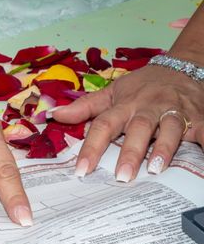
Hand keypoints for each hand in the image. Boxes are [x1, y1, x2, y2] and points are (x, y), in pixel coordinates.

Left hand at [53, 65, 203, 180]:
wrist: (183, 67)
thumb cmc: (143, 85)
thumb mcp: (112, 93)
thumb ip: (85, 107)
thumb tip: (55, 115)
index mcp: (125, 105)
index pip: (103, 125)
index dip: (91, 148)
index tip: (81, 170)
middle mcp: (149, 109)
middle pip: (139, 129)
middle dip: (130, 153)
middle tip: (121, 176)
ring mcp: (175, 113)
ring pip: (171, 129)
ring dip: (164, 149)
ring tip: (156, 169)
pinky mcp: (199, 118)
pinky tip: (203, 155)